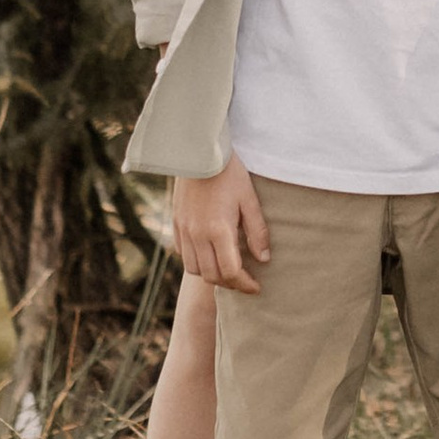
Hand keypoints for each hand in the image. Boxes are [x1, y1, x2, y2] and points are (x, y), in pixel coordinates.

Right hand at [169, 160, 268, 293]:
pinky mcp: (176, 223)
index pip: (230, 271)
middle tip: (245, 282)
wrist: (198, 152)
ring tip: (228, 270)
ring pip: (194, 269)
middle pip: (211, 275)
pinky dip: (196, 261)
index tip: (256, 287)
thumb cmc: (229, 173)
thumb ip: (257, 231)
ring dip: (212, 274)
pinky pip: (183, 253)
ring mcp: (184, 230)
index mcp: (218, 229)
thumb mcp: (250, 199)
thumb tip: (263, 259)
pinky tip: (210, 254)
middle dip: (230, 284)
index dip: (245, 284)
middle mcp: (197, 234)